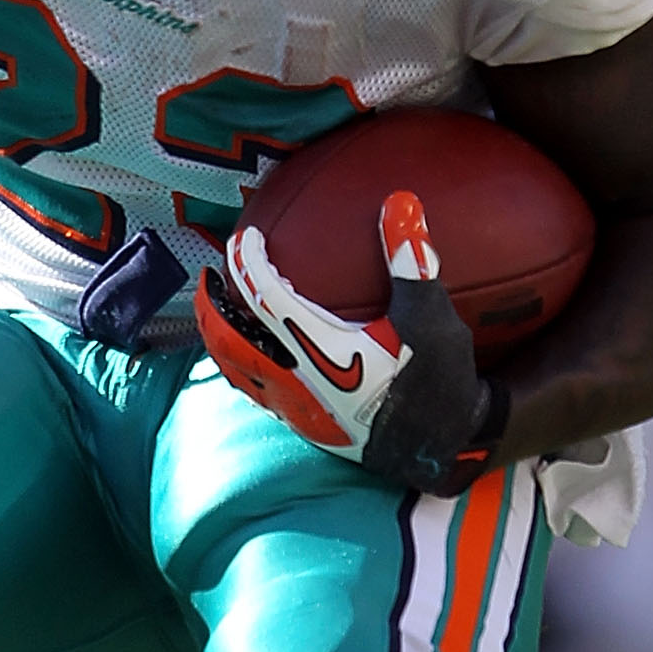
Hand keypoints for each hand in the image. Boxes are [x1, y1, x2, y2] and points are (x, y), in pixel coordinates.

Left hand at [197, 190, 503, 495]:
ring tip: (221, 312)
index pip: (265, 296)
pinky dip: (243, 364)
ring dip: (221, 338)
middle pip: (228, 339)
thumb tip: (401, 201)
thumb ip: (411, 260)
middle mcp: (296, 380)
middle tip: (209, 277)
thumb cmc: (438, 382)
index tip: (247, 237)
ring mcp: (295, 408)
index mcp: (319, 348)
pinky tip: (257, 353)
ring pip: (236, 371)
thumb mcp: (431, 319)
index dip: (249, 263)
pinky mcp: (304, 426)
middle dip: (211, 306)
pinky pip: (256, 391)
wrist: (442, 450)